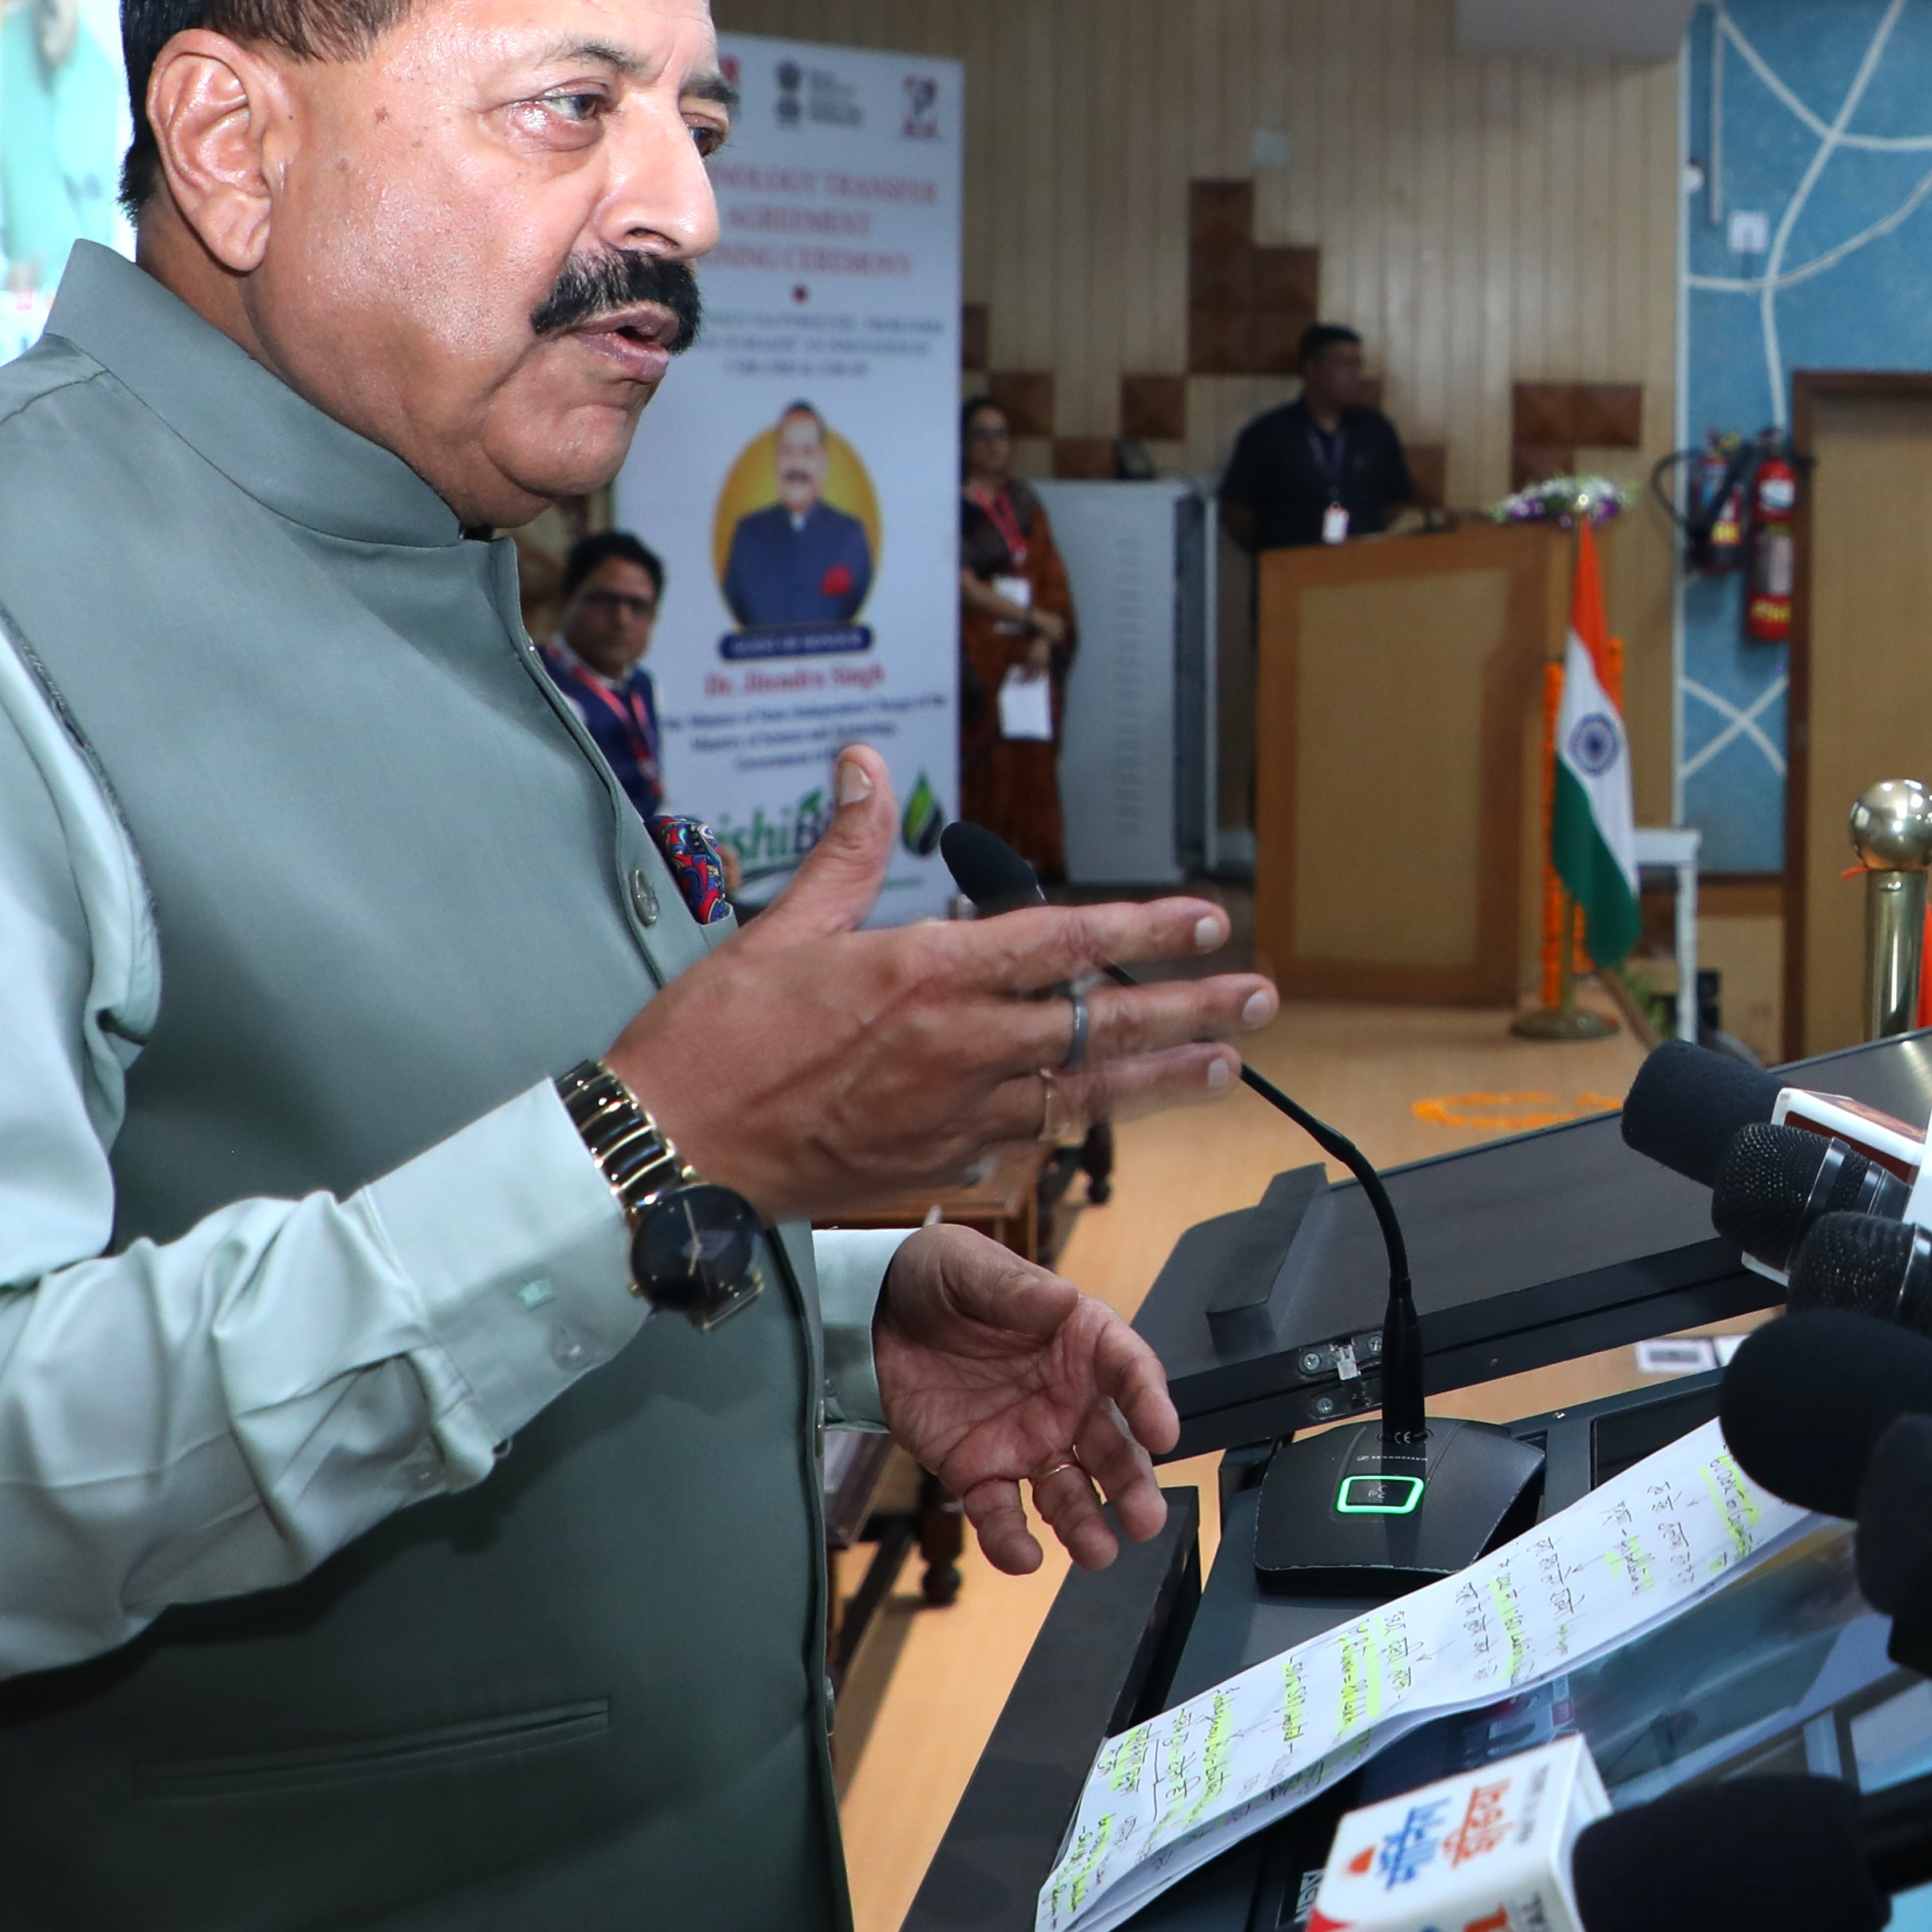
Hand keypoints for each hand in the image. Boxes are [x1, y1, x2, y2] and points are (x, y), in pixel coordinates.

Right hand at [603, 744, 1267, 1218]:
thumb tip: (867, 765)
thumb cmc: (715, 1038)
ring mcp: (957, 1115)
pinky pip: (1017, 1139)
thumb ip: (849, 848)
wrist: (673, 1149)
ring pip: (1085, 1095)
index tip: (1205, 920)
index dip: (1145, 930)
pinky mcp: (939, 1166)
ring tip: (1225, 1068)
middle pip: (1104, 1027)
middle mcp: (961, 1046)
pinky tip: (1089, 1113)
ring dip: (1160, 1081)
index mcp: (928, 974)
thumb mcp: (784, 925)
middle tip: (1259, 999)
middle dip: (1191, 1010)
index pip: (1066, 943)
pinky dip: (1055, 1122)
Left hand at [873, 1223, 1181, 1574]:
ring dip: (1086, 1523)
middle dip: (1132, 1485)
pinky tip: (1023, 1557)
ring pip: (1068, 1490)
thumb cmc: (936, 1278)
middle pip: (1113, 1447)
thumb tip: (1062, 1297)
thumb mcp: (970, 1269)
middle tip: (1145, 1520)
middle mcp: (1067, 1398)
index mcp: (1080, 1341)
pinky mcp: (980, 1469)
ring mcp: (1027, 1440)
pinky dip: (1012, 1538)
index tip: (1162, 1432)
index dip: (1150, 1401)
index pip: (1129, 1371)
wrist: (871, 1315)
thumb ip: (1013, 1290)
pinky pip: (1002, 1511)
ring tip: (1097, 1554)